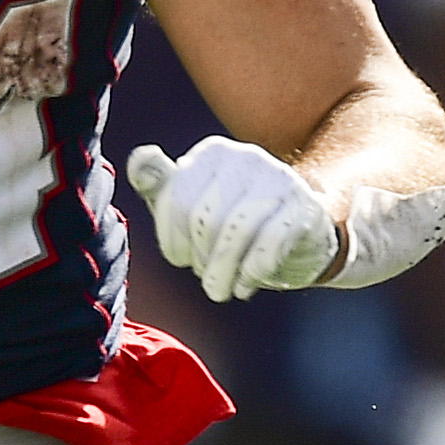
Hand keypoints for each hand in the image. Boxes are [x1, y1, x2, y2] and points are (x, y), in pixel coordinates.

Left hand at [127, 138, 337, 301]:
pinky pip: (270, 242)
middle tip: (207, 279)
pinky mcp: (304, 207)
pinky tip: (246, 284)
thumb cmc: (232, 222)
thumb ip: (159, 185)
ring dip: (224, 271)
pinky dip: (253, 271)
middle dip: (201, 258)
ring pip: (236, 230)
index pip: (176, 199)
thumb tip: (140, 158)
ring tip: (222, 290)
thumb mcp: (189, 205)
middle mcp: (246, 157)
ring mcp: (279, 179)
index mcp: (212, 154)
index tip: (180, 259)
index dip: (172, 240)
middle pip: (205, 218)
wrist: (300, 234)